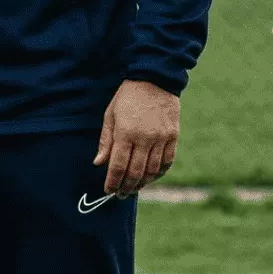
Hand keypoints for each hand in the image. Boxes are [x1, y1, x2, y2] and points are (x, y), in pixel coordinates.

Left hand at [93, 79, 180, 194]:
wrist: (155, 79)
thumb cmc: (127, 97)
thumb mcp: (110, 115)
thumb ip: (106, 141)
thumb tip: (99, 163)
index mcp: (125, 133)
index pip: (118, 166)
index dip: (112, 182)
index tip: (108, 190)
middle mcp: (145, 138)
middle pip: (136, 172)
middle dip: (126, 187)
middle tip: (121, 194)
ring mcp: (161, 138)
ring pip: (153, 170)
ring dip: (143, 183)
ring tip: (134, 188)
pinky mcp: (173, 136)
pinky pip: (167, 161)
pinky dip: (159, 173)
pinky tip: (151, 177)